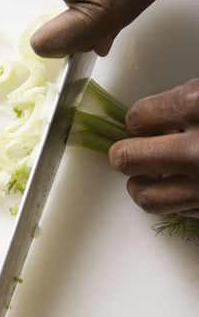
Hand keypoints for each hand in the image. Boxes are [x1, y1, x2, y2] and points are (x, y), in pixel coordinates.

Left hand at [109, 79, 198, 217]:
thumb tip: (150, 122)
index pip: (136, 117)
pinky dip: (173, 199)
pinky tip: (182, 185)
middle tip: (132, 151)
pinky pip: (177, 211)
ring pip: (147, 197)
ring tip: (151, 175)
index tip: (143, 123)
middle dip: (126, 153)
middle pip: (128, 158)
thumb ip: (182, 105)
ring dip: (142, 185)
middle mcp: (196, 149)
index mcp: (196, 105)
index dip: (137, 121)